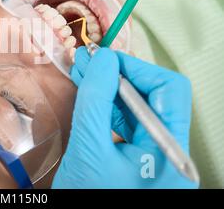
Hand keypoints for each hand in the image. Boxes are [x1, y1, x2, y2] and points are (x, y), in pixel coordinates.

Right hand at [52, 47, 197, 187]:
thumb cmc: (88, 199)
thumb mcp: (88, 150)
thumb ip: (96, 102)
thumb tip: (104, 59)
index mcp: (171, 153)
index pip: (168, 91)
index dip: (136, 69)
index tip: (104, 61)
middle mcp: (168, 151)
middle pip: (152, 96)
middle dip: (118, 75)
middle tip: (89, 60)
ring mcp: (152, 155)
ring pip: (136, 106)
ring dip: (109, 87)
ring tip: (83, 72)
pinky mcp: (135, 156)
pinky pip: (124, 120)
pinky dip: (105, 103)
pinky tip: (88, 93)